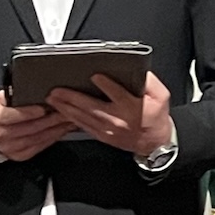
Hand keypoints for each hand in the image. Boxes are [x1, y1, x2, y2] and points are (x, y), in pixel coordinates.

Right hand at [0, 90, 72, 161]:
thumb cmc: (1, 110)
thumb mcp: (3, 97)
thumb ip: (16, 94)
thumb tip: (36, 89)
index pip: (9, 115)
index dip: (27, 113)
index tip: (42, 109)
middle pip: (27, 128)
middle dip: (49, 120)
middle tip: (64, 112)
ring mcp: (8, 147)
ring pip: (36, 138)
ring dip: (55, 129)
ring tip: (67, 120)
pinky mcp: (19, 155)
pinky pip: (39, 146)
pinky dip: (53, 137)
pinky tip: (62, 130)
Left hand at [45, 72, 174, 155]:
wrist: (155, 143)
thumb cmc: (156, 118)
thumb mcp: (161, 96)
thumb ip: (150, 82)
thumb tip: (138, 71)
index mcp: (133, 107)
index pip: (118, 94)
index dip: (106, 85)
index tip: (95, 77)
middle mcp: (118, 119)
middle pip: (92, 107)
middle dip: (72, 98)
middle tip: (57, 91)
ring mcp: (108, 129)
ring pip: (83, 117)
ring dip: (66, 108)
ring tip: (53, 99)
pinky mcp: (103, 136)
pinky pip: (83, 127)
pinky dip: (71, 119)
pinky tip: (62, 113)